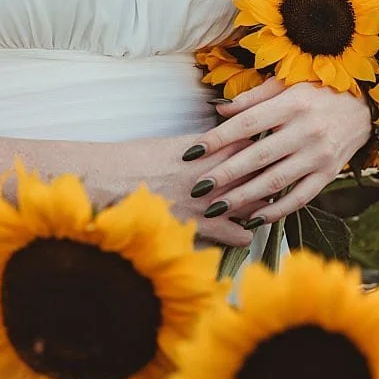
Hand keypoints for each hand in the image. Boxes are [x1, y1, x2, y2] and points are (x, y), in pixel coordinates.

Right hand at [142, 131, 256, 247]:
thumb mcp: (171, 143)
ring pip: (260, 205)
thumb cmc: (135, 158)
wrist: (113, 180)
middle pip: (262, 176)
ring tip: (252, 206)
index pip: (252, 146)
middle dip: (265, 178)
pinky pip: (243, 235)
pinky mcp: (206, 226)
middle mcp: (218, 173)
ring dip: (259, 206)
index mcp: (210, 149)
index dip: (256, 151)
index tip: (255, 155)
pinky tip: (235, 228)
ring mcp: (215, 201)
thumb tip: (217, 147)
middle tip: (260, 181)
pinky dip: (243, 233)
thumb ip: (200, 146)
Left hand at [186, 76, 371, 230]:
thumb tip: (219, 108)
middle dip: (224, 174)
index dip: (218, 138)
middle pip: (258, 157)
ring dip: (244, 197)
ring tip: (217, 207)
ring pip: (276, 181)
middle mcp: (306, 132)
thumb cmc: (316, 90)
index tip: (192, 152)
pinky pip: (300, 197)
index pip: (246, 124)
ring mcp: (319, 156)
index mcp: (291, 105)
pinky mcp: (330, 175)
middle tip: (197, 187)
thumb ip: (252, 97)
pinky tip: (254, 218)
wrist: (365, 105)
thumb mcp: (285, 83)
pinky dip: (277, 210)